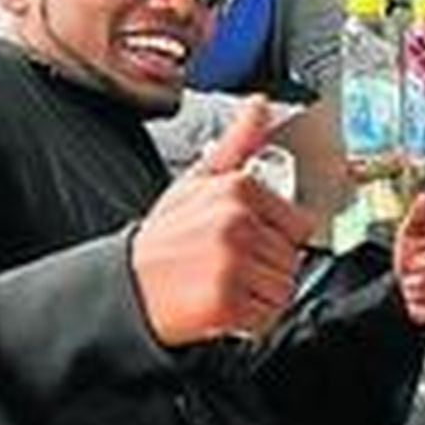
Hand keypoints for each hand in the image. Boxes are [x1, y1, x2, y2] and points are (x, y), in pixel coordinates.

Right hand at [130, 97, 317, 345]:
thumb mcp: (198, 181)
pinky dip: (249, 320)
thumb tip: (260, 105)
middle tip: (226, 264)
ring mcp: (232, 261)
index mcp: (238, 189)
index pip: (300, 225)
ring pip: (284, 288)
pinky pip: (268, 315)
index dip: (274, 238)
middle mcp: (236, 222)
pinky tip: (221, 304)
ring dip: (259, 295)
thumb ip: (239, 144)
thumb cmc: (165, 237)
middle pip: (293, 258)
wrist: (124, 285)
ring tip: (224, 282)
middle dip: (266, 268)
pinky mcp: (226, 299)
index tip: (242, 240)